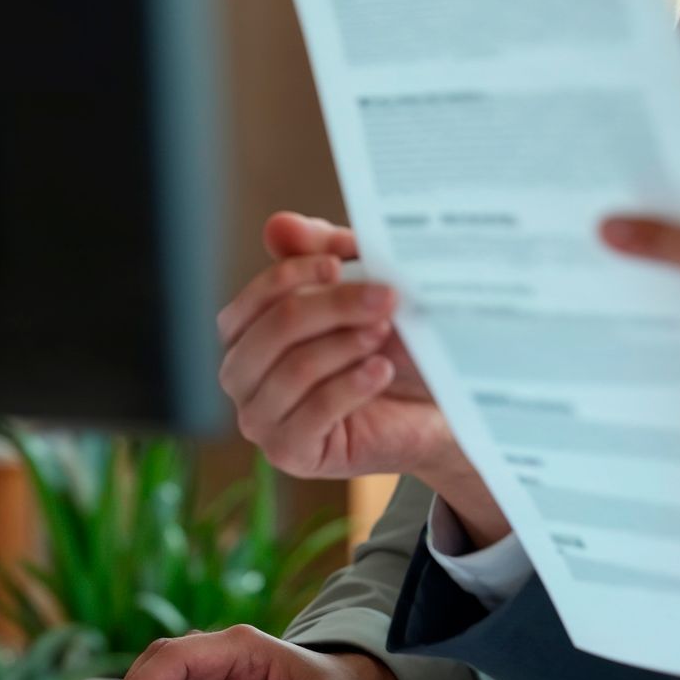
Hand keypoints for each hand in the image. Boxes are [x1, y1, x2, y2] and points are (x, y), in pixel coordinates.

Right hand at [218, 212, 504, 533]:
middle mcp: (243, 377)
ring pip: (293, 369)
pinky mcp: (291, 454)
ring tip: (386, 332)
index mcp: (248, 335)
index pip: (253, 300)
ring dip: (345, 344)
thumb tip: (280, 226)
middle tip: (385, 297)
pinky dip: (350, 386)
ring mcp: (262, 420)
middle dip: (332, 306)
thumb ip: (322, 253)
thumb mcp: (362, 287)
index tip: (342, 263)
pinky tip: (380, 371)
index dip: (293, 275)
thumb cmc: (392, 344)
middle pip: (273, 330)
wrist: (436, 408)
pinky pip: (312, 413)